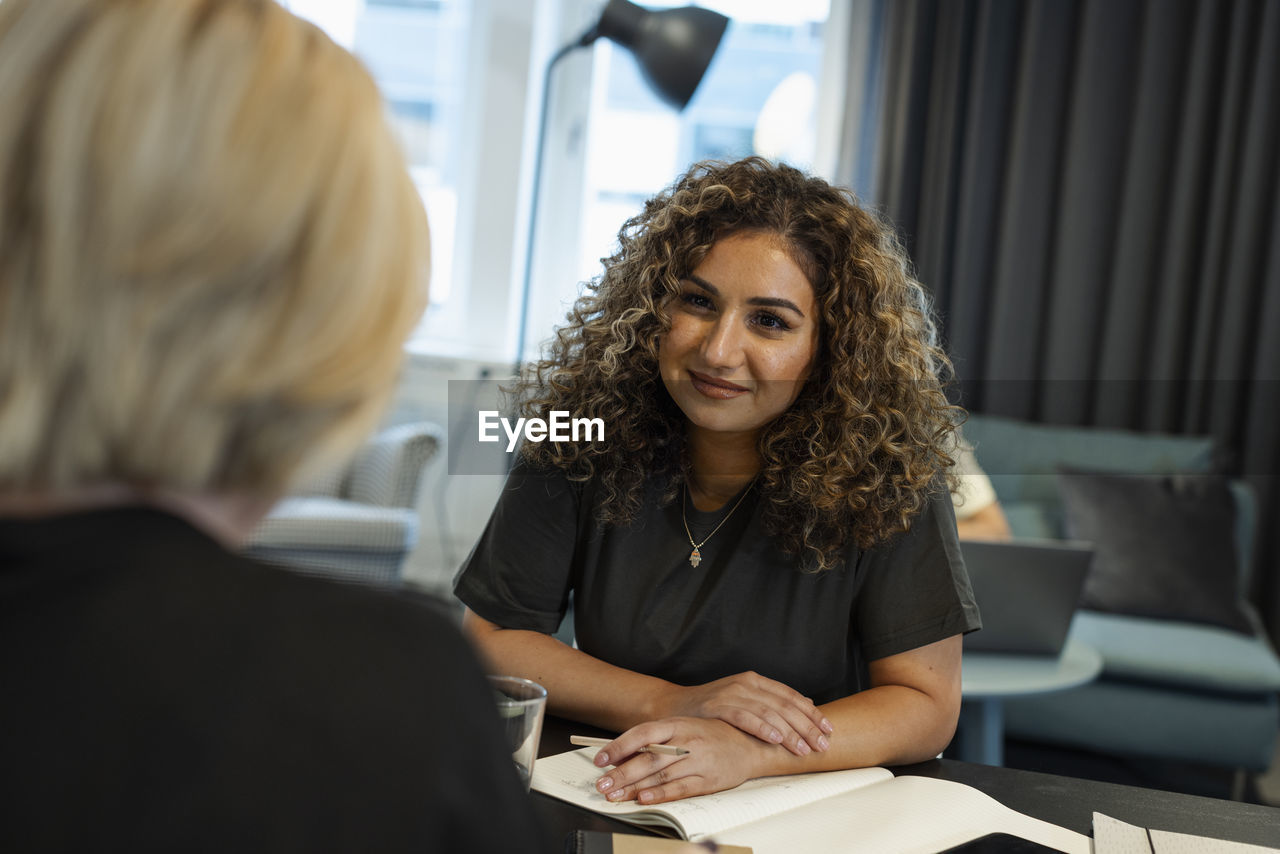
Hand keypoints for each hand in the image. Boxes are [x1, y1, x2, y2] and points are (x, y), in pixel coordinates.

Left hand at [590, 717, 766, 804]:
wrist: (752, 745)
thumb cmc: (713, 735)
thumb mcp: (684, 728)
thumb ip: (656, 740)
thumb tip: (622, 754)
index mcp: (679, 724)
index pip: (643, 733)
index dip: (620, 745)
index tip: (600, 758)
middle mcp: (687, 740)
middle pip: (649, 758)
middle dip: (622, 773)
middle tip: (601, 784)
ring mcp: (699, 760)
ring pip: (661, 775)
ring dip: (634, 787)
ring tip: (614, 795)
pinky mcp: (709, 780)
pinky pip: (681, 788)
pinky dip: (661, 794)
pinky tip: (644, 798)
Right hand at [660, 671, 831, 755]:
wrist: (672, 706)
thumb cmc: (711, 708)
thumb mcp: (744, 700)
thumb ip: (772, 702)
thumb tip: (808, 704)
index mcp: (755, 681)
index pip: (791, 697)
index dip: (812, 713)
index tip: (829, 730)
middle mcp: (746, 684)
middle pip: (785, 705)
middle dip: (807, 727)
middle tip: (822, 745)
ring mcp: (731, 693)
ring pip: (769, 712)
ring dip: (790, 732)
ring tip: (804, 749)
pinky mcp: (717, 706)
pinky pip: (744, 717)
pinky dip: (762, 728)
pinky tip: (776, 740)